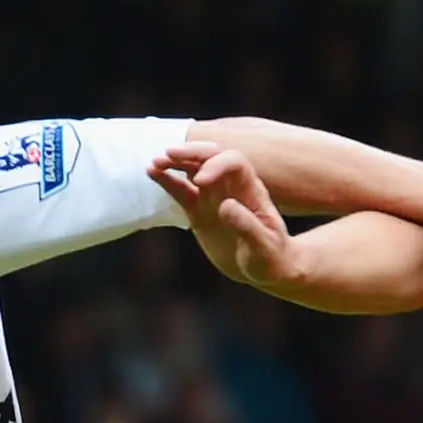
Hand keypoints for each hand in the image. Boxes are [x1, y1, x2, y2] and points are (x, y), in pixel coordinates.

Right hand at [150, 144, 304, 289]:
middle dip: (191, 153)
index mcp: (251, 190)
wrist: (266, 269)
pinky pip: (181, 190)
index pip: (234, 162)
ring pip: (193, 169)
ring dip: (174, 162)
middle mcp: (231, 187)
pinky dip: (167, 180)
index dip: (216, 165)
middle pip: (211, 156)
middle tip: (168, 154)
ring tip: (155, 162)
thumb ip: (247, 225)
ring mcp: (213, 197)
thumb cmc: (271, 258)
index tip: (199, 181)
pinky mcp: (199, 211)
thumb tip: (225, 205)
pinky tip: (151, 172)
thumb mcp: (264, 246)